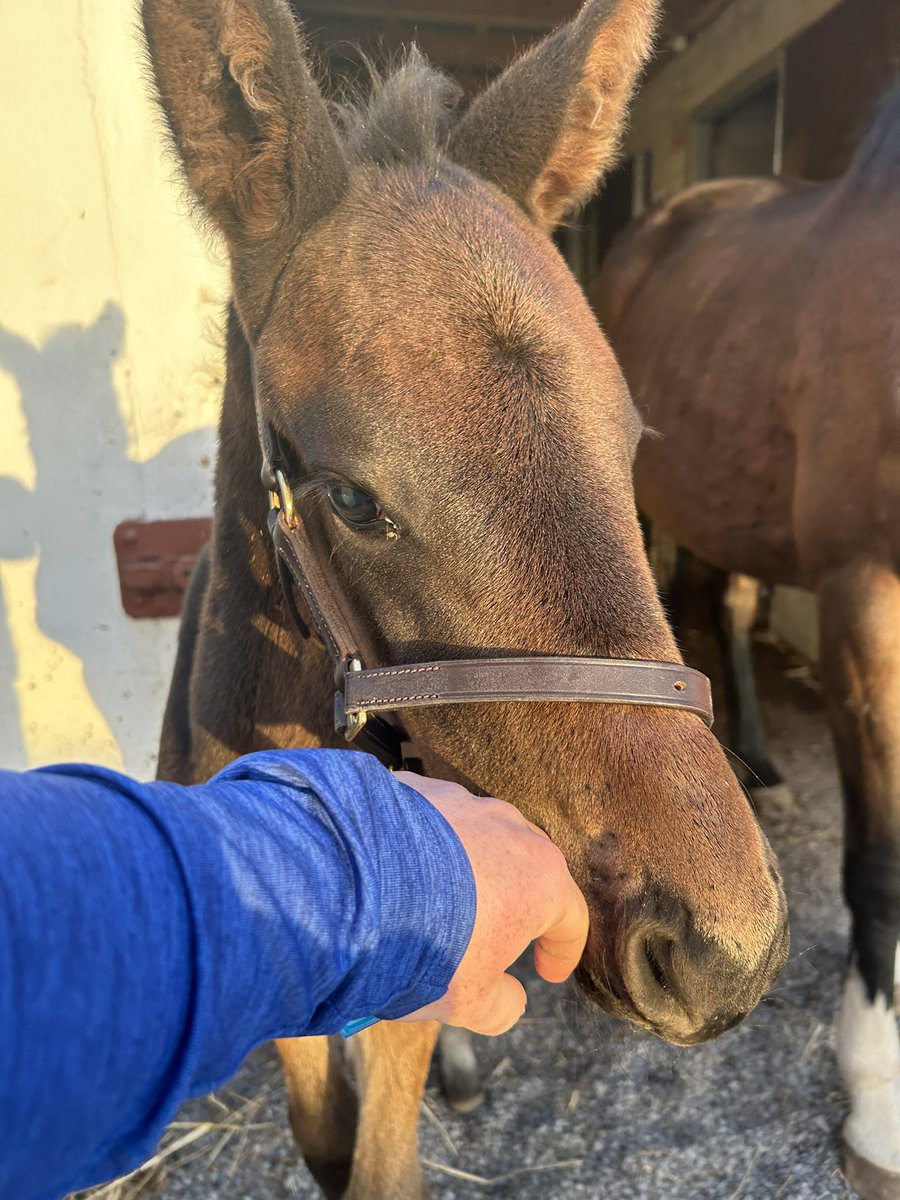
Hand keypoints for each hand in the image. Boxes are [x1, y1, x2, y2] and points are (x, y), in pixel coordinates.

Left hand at [393, 772, 588, 1036]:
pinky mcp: (415, 789)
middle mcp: (509, 828)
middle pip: (528, 867)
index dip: (562, 949)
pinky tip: (398, 871)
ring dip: (467, 868)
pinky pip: (430, 819)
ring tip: (437, 901)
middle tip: (495, 934)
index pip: (569, 916)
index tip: (548, 971)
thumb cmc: (427, 948)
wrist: (352, 886)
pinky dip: (423, 844)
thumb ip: (501, 1006)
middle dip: (516, 901)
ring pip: (478, 837)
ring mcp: (462, 802)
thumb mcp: (469, 1000)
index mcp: (540, 878)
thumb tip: (510, 1000)